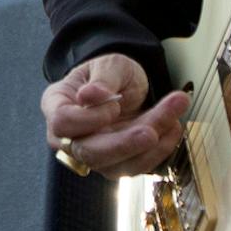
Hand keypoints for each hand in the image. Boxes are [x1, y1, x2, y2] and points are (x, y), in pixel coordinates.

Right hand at [40, 52, 189, 178]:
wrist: (125, 85)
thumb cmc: (109, 73)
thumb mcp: (108, 64)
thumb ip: (102, 79)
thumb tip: (89, 95)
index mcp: (57, 105)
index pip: (62, 123)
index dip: (88, 120)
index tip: (114, 105)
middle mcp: (69, 137)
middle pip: (88, 152)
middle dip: (123, 144)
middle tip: (151, 132)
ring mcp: (92, 154)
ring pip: (116, 164)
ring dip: (149, 146)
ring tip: (173, 119)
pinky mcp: (116, 163)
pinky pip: (136, 166)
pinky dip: (159, 150)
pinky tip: (173, 127)